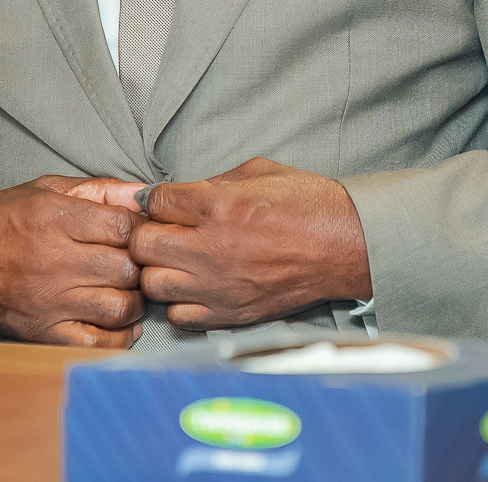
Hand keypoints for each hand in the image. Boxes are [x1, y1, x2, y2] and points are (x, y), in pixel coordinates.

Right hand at [0, 175, 145, 346]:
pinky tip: (118, 321)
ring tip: (123, 288)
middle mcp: (53, 261)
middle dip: (138, 263)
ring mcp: (48, 301)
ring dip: (132, 299)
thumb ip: (100, 190)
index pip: (125, 227)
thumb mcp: (46, 190)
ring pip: (120, 307)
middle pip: (127, 267)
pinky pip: (97, 344)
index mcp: (54, 218)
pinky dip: (119, 337)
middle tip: (133, 261)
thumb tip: (145, 195)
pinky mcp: (42, 332)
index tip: (135, 232)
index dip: (140, 229)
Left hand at [129, 158, 370, 329]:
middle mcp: (211, 248)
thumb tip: (178, 194)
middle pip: (142, 245)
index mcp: (218, 205)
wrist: (344, 246)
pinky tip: (196, 287)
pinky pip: (179, 317)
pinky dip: (180, 303)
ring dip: (160, 270)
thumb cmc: (308, 205)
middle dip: (148, 234)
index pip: (154, 201)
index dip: (154, 200)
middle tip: (166, 232)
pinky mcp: (230, 314)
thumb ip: (211, 182)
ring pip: (152, 284)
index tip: (162, 204)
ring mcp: (218, 286)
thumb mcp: (259, 172)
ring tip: (179, 262)